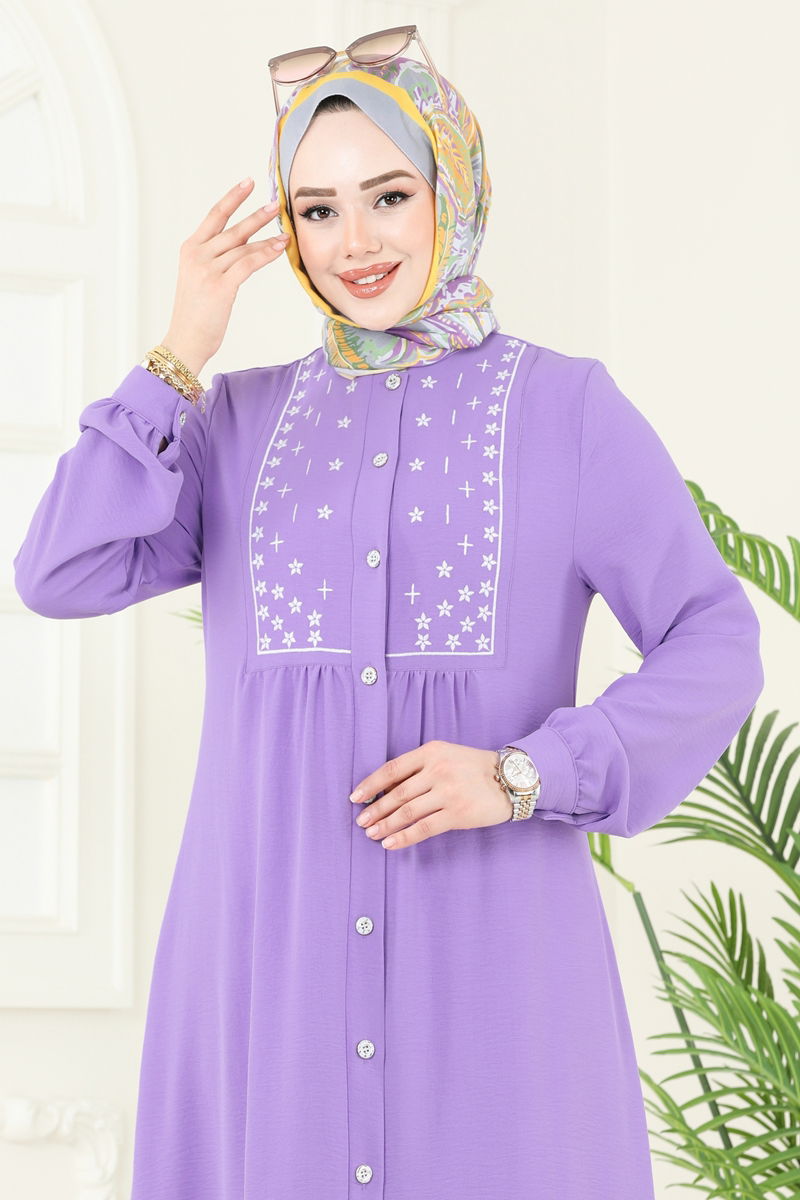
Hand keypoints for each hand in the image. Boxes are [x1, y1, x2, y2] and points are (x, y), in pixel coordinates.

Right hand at [161, 177, 289, 375]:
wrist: (186, 340)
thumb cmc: (196, 314)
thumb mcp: (200, 279)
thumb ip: (217, 260)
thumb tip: (242, 248)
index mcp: (191, 249)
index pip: (215, 216)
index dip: (232, 198)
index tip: (248, 183)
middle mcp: (197, 255)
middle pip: (232, 228)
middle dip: (257, 214)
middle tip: (276, 203)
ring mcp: (208, 270)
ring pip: (243, 246)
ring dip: (267, 237)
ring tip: (285, 232)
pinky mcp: (221, 286)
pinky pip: (248, 264)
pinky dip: (265, 254)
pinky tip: (278, 248)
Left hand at [349, 740, 511, 849]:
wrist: (511, 779)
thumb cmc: (473, 768)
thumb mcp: (446, 755)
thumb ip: (419, 767)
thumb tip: (385, 788)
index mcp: (431, 752)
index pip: (392, 768)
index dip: (371, 784)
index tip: (356, 797)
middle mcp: (438, 770)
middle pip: (397, 793)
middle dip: (376, 809)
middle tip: (361, 821)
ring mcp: (448, 792)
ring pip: (407, 812)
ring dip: (386, 825)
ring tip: (372, 834)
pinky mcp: (458, 813)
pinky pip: (424, 828)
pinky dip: (404, 837)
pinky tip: (390, 843)